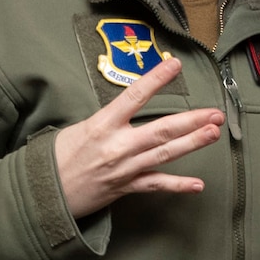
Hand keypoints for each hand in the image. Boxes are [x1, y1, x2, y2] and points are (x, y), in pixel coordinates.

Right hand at [52, 57, 223, 216]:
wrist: (44, 194)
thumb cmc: (59, 157)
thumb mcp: (79, 128)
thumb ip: (109, 119)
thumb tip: (131, 108)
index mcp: (102, 125)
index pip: (134, 96)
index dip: (156, 79)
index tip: (175, 64)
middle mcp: (116, 146)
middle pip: (161, 130)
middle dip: (191, 120)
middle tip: (215, 113)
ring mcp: (124, 168)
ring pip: (164, 154)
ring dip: (192, 143)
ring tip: (213, 133)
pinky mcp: (125, 188)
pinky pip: (156, 185)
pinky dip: (178, 185)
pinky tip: (198, 184)